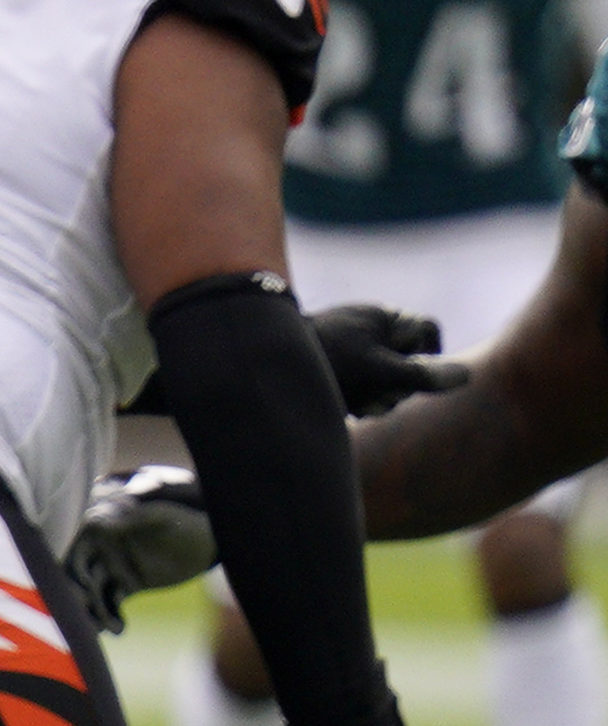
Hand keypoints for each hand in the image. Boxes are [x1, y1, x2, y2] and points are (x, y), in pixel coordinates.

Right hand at [63, 464, 214, 631]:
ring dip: (95, 612)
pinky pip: (110, 604)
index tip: (83, 585)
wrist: (209, 539)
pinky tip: (120, 628)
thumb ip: (130, 518)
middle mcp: (101, 550)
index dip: (73, 569)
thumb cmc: (185, 520)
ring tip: (112, 628)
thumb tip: (97, 522)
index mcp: (101, 529)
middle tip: (87, 616)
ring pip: (92, 594)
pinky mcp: (126, 586)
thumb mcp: (159, 516)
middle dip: (78, 597)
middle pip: (77, 576)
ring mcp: (112, 568)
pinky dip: (110, 617)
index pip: (76, 550)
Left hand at [308, 302, 466, 415]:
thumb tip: (465, 375)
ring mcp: (345, 346)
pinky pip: (355, 387)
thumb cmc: (324, 362)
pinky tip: (338, 408)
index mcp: (380, 317)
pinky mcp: (327, 367)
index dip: (431, 355)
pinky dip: (352, 400)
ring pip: (380, 378)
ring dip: (374, 398)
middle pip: (405, 359)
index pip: (427, 330)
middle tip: (377, 395)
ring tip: (352, 403)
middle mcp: (364, 328)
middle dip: (397, 385)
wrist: (260, 364)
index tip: (417, 375)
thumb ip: (420, 376)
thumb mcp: (378, 371)